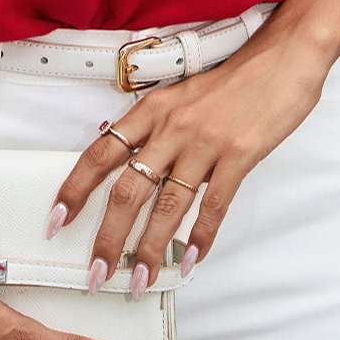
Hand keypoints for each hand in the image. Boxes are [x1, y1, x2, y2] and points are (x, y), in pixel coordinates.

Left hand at [46, 28, 332, 297]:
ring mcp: (206, 142)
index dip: (74, 190)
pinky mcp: (240, 155)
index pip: (100, 154)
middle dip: (109, 238)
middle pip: (128, 190)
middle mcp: (172, 127)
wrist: (282, 58)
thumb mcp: (182, 95)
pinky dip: (201, 236)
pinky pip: (214, 205)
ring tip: (140, 280)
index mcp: (152, 109)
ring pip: (167, 206)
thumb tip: (130, 164)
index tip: (56, 222)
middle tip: (97, 273)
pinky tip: (192, 259)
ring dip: (151, 249)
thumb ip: (157, 128)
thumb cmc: (233, 78)